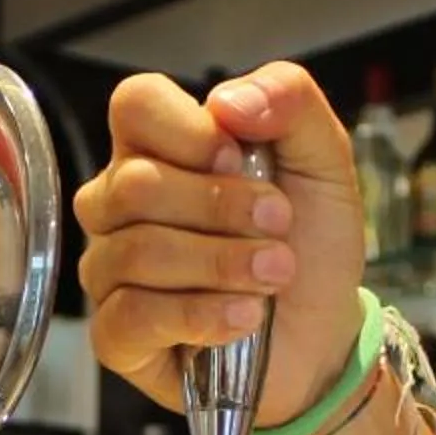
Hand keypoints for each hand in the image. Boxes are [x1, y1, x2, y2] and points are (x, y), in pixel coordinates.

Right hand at [73, 63, 368, 424]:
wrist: (325, 333)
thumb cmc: (310, 243)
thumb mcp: (324, 159)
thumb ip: (289, 99)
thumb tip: (229, 100)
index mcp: (160, 148)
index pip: (134, 106)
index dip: (189, 132)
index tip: (240, 159)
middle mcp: (121, 204)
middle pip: (135, 185)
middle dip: (222, 208)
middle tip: (278, 226)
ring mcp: (110, 269)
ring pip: (137, 252)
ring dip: (222, 263)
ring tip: (274, 274)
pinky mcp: (116, 335)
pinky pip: (133, 316)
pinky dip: (200, 316)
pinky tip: (243, 317)